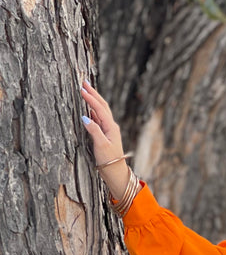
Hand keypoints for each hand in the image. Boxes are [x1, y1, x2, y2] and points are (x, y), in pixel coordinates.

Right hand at [80, 79, 129, 199]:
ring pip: (100, 110)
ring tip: (85, 90)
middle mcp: (111, 125)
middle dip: (93, 93)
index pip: (99, 108)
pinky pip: (98, 118)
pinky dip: (92, 110)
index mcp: (111, 126)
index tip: (82, 88)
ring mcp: (108, 129)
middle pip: (102, 105)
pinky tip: (88, 107)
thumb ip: (93, 130)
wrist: (115, 172)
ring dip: (93, 100)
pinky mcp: (105, 134)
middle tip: (84, 82)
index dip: (90, 98)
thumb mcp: (101, 145)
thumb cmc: (109, 160)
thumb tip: (85, 117)